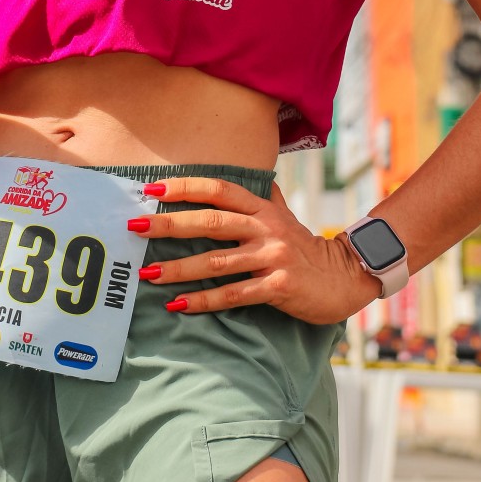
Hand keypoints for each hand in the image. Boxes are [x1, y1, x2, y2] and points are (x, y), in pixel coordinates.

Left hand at [130, 177, 381, 323]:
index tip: (152, 188)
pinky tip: (178, 305)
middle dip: (169, 224)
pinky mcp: (279, 286)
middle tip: (135, 226)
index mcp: (263, 208)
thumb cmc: (307, 248)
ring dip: (178, 269)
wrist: (345, 278)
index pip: (219, 189)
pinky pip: (234, 294)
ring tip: (147, 273)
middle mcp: (266, 228)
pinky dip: (203, 301)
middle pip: (211, 222)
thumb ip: (266, 198)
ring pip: (216, 262)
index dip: (185, 186)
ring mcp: (272, 257)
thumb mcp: (286, 216)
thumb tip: (256, 177)